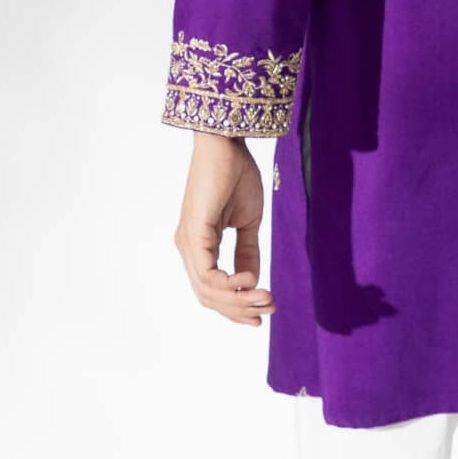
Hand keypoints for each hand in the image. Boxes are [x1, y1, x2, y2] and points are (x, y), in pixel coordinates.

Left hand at [173, 133, 275, 325]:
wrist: (228, 144)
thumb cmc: (236, 175)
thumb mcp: (248, 222)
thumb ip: (247, 251)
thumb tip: (252, 281)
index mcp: (199, 245)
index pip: (212, 289)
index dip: (236, 307)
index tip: (263, 314)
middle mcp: (189, 247)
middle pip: (208, 296)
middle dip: (239, 309)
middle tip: (269, 310)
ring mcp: (188, 242)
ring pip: (207, 290)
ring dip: (238, 300)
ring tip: (265, 298)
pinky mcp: (194, 232)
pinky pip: (207, 273)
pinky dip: (229, 284)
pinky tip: (250, 281)